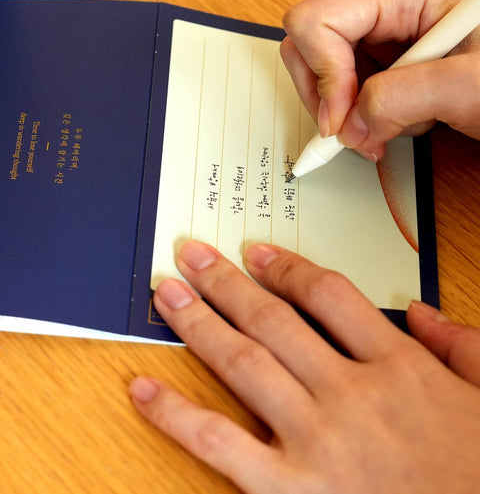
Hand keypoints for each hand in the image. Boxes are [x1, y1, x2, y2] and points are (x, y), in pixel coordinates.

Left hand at [130, 241, 479, 492]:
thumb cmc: (477, 476)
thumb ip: (461, 346)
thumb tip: (423, 311)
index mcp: (398, 368)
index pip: (329, 295)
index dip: (288, 267)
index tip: (258, 253)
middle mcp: (351, 394)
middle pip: (274, 320)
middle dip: (227, 282)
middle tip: (193, 256)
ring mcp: (316, 440)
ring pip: (243, 364)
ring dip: (198, 324)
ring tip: (166, 295)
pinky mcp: (290, 489)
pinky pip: (218, 443)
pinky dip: (174, 414)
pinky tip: (143, 389)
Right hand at [280, 0, 479, 160]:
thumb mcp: (467, 85)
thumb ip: (403, 98)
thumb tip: (349, 123)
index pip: (315, 22)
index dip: (322, 75)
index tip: (342, 119)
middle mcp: (381, 0)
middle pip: (306, 45)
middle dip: (325, 96)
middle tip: (351, 134)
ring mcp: (377, 27)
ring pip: (319, 71)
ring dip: (344, 112)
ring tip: (385, 129)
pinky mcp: (378, 53)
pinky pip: (340, 86)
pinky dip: (356, 115)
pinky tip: (392, 121)